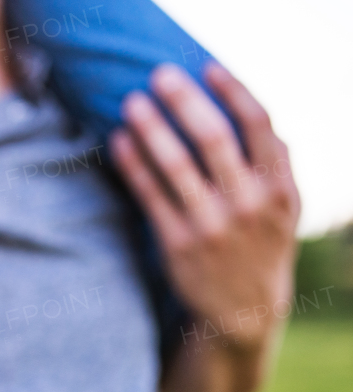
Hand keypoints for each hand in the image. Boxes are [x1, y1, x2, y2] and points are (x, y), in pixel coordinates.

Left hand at [110, 63, 300, 353]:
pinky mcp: (178, 244)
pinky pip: (150, 194)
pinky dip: (133, 164)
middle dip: (184, 101)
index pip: (259, 126)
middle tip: (159, 75)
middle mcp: (248, 205)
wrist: (243, 312)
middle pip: (213, 138)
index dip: (233, 91)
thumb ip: (277, 166)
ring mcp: (211, 225)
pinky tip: (117, 142)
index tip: (207, 68)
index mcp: (280, 189)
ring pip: (176, 165)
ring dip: (150, 128)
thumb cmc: (260, 246)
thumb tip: (256, 117)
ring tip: (130, 103)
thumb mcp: (284, 209)